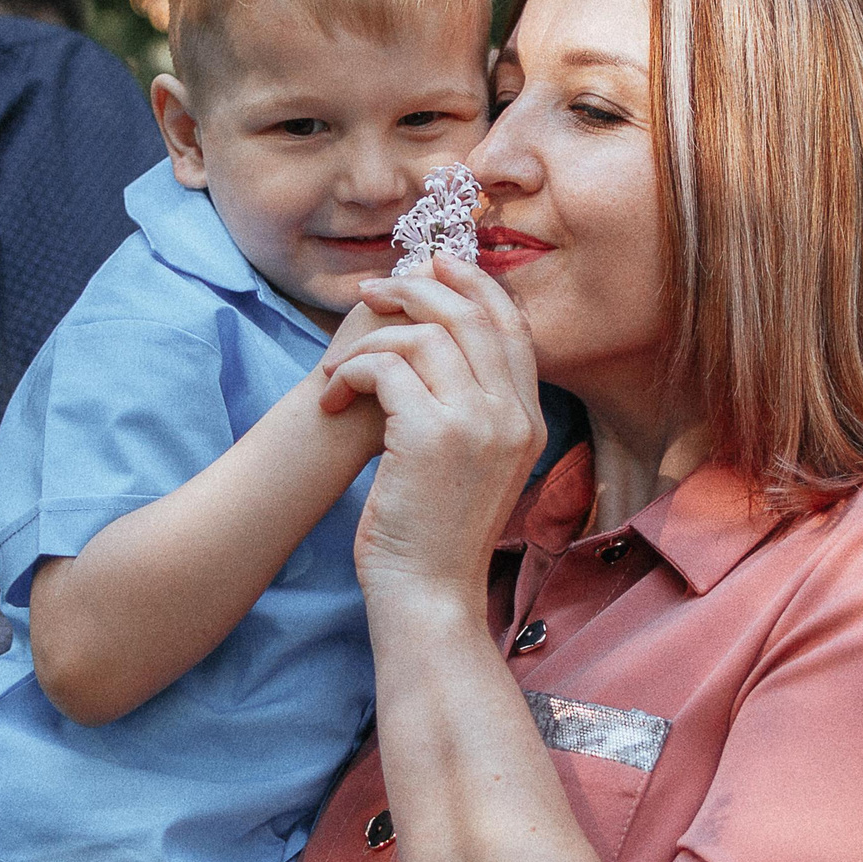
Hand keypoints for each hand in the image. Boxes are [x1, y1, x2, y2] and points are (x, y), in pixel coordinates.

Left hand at [319, 254, 543, 597]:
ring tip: (339, 368)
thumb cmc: (435, 536)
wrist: (429, 597)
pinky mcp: (434, 436)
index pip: (512, 325)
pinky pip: (388, 367)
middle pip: (471, 315)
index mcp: (529, 420)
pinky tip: (333, 399)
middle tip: (372, 289)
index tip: (433, 264)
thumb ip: (471, 411)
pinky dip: (353, 373)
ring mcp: (480, 424)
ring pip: (425, 335)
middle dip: (417, 288)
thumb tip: (435, 348)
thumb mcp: (472, 467)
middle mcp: (514, 416)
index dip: (473, 285)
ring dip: (371, 339)